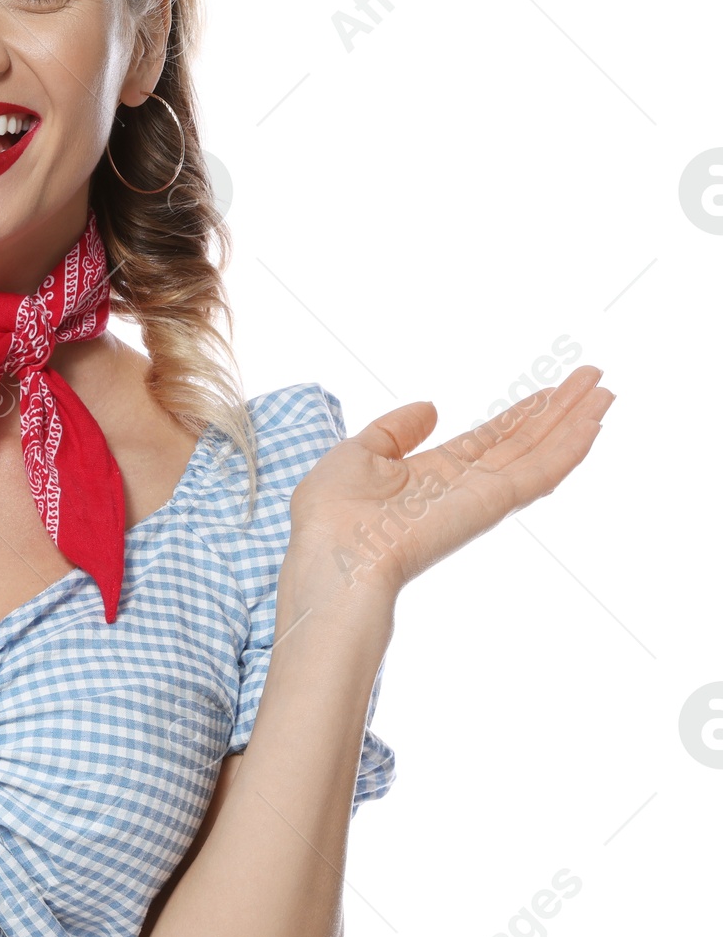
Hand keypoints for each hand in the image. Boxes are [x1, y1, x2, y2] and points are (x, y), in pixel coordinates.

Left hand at [283, 366, 614, 609]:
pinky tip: (594, 422)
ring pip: (538, 453)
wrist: (334, 557)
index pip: (488, 439)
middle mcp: (462, 486)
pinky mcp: (490, 504)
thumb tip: (430, 408)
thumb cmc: (330, 514)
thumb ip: (394, 431)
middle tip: (594, 379)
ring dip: (574, 422)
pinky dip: (569, 447)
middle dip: (557, 411)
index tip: (549, 390)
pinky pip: (539, 473)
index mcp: (430, 475)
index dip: (519, 415)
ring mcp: (480, 496)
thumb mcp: (357, 453)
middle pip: (522, 442)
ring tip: (606, 391)